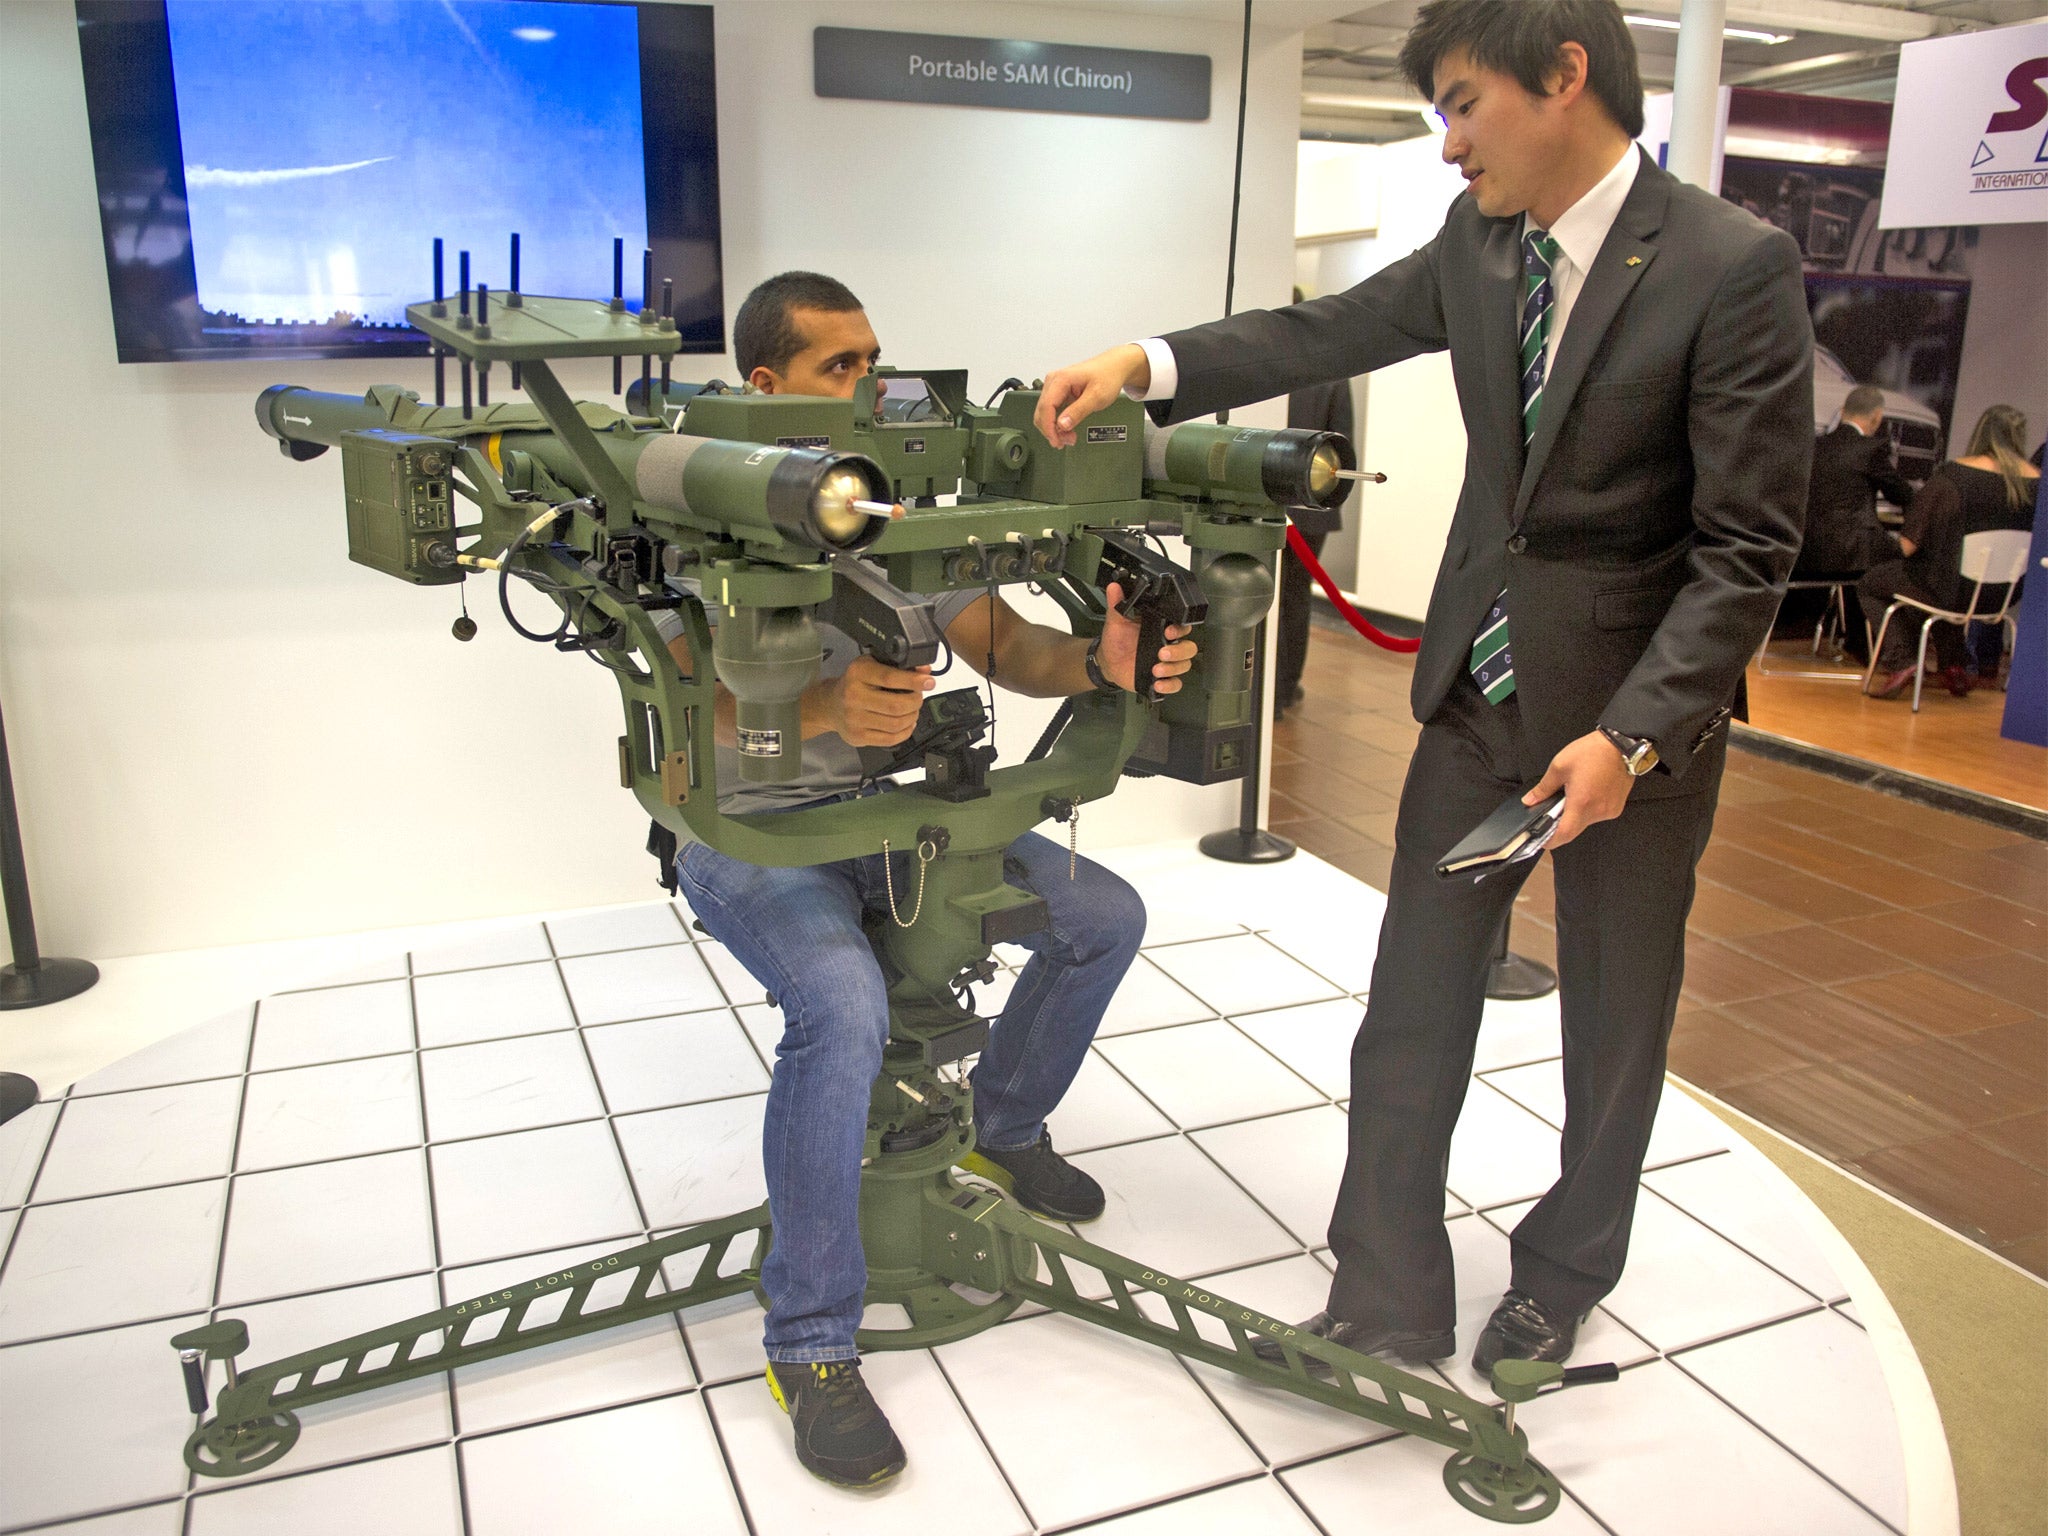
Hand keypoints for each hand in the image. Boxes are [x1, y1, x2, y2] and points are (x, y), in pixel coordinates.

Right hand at [826, 655, 932, 746]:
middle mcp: (853, 696)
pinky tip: (906, 723)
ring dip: (912, 717)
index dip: (914, 681)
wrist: (831, 704)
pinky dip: (905, 732)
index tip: (928, 681)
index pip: (890, 678)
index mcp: (858, 673)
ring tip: (912, 710)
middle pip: (896, 705)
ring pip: (896, 724)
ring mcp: (855, 719)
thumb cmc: (854, 683)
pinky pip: (890, 739)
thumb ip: (898, 666)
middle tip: (918, 697)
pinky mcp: (858, 736)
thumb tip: (924, 670)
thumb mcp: (873, 665)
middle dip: (915, 701)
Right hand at [1034, 344, 1150, 447]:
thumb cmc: (1108, 376)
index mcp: (1060, 379)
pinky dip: (1057, 423)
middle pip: (1042, 412)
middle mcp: (1054, 381)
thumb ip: (1078, 411)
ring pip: (1045, 413)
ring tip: (1069, 437)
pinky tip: (1067, 429)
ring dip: (1054, 428)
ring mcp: (1055, 386)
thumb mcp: (1096, 396)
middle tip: (1066, 441)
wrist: (1115, 367)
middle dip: (1052, 430)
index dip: (1049, 428)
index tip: (1056, 441)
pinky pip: (1052, 411)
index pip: (1045, 407)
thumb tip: (1062, 424)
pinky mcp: (1059, 392)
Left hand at [1096, 581, 1197, 693]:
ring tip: (1156, 669)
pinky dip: (1170, 685)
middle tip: (1162, 652)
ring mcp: (1166, 662)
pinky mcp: (1162, 677)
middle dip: (1179, 651)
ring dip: (1173, 668)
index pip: (1182, 626)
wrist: (1107, 662)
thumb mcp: (1116, 621)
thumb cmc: (1116, 640)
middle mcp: (1167, 645)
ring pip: (1184, 665)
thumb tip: (1114, 587)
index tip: (1169, 630)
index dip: (1180, 629)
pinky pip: (1175, 684)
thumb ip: (1116, 604)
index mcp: (1160, 628)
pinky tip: (1159, 684)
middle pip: (1189, 648)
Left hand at [1522, 729, 1636, 849]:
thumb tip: (1530, 800)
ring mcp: (1609, 811)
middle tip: (1552, 812)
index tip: (1541, 839)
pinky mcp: (1616, 808)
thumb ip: (1544, 788)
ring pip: (1585, 823)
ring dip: (1574, 815)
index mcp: (1581, 803)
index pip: (1564, 834)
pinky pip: (1597, 816)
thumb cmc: (1592, 752)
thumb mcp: (1560, 766)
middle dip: (1560, 825)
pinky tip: (1585, 795)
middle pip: (1574, 830)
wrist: (1620, 745)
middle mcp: (1597, 811)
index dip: (1550, 840)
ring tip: (1572, 796)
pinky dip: (1587, 810)